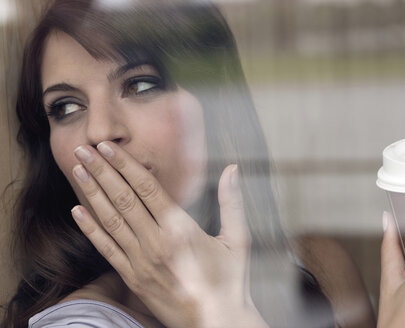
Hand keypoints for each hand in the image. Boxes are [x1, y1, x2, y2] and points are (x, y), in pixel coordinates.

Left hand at [70, 141, 267, 327]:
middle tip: (83, 150)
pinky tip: (77, 212)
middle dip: (102, 171)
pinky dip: (90, 229)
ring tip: (77, 170)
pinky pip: (107, 249)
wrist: (217, 321)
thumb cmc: (230, 280)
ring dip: (92, 193)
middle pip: (123, 199)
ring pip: (111, 220)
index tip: (109, 147)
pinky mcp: (133, 278)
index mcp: (180, 229)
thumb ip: (232, 202)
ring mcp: (141, 262)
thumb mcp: (238, 240)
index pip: (147, 188)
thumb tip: (232, 169)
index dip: (125, 165)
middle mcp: (156, 242)